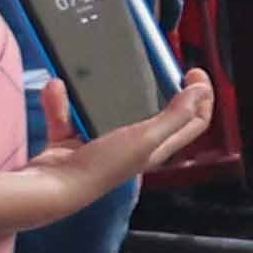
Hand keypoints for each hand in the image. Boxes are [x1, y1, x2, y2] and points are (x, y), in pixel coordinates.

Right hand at [0, 70, 217, 235]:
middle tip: (162, 64)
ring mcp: (101, 143)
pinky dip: (61, 103)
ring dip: (105, 92)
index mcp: (157, 148)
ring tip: (109, 70)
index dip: (202, 97)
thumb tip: (201, 91)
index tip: (194, 71)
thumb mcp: (146, 138)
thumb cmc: (102, 166)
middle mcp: (133, 147)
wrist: (51, 188)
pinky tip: (56, 87)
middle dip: (164, 88)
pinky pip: (67, 115)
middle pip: (160, 114)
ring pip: (110, 111)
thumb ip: (174, 116)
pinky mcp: (71, 141)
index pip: (193, 122)